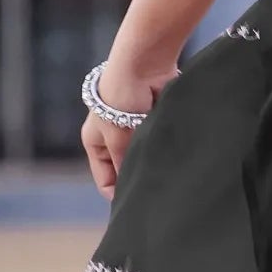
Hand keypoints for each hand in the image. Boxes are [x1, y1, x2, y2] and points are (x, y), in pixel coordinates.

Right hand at [80, 54, 176, 200]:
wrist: (143, 64)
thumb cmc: (120, 99)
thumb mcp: (118, 139)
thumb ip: (125, 165)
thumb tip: (134, 191)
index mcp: (96, 142)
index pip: (106, 180)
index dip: (119, 195)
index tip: (138, 207)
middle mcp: (114, 137)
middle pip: (127, 169)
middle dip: (139, 177)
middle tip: (157, 193)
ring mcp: (135, 128)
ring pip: (146, 156)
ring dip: (154, 161)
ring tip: (167, 173)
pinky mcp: (155, 119)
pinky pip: (160, 142)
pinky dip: (165, 147)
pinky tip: (175, 156)